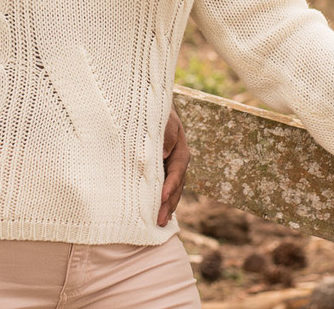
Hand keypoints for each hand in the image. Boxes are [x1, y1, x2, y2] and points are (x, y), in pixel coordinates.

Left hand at [159, 105, 191, 225]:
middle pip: (176, 187)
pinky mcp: (162, 172)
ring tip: (159, 224)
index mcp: (181, 153)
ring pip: (171, 191)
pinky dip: (160, 201)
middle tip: (159, 221)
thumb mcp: (163, 121)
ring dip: (165, 207)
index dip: (170, 186)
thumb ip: (165, 136)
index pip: (177, 172)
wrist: (152, 109)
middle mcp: (178, 164)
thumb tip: (162, 154)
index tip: (161, 198)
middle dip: (168, 204)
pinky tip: (155, 215)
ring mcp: (171, 169)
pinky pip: (163, 188)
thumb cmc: (157, 115)